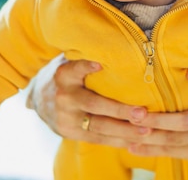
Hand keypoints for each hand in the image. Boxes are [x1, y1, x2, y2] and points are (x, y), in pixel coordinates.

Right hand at [30, 58, 150, 147]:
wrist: (41, 99)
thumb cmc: (71, 75)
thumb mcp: (72, 62)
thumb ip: (89, 58)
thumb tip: (119, 47)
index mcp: (64, 75)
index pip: (75, 69)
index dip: (86, 67)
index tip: (99, 64)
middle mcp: (64, 97)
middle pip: (94, 105)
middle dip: (120, 111)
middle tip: (142, 113)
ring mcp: (66, 119)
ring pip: (99, 128)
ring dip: (125, 131)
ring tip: (146, 132)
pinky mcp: (71, 134)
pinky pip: (98, 139)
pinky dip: (119, 141)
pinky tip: (137, 141)